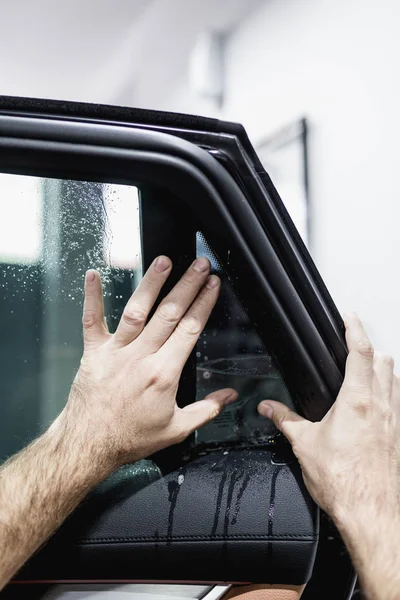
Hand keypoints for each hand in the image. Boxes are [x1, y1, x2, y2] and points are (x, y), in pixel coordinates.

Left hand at [55, 256, 236, 468]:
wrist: (89, 445)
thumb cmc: (131, 438)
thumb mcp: (177, 429)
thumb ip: (207, 410)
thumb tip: (231, 396)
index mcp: (164, 374)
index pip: (189, 329)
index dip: (204, 303)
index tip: (213, 284)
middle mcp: (140, 357)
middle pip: (169, 313)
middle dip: (187, 285)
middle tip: (199, 264)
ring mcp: (115, 352)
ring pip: (136, 310)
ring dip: (151, 283)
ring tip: (164, 261)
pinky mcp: (93, 352)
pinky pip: (92, 320)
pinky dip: (92, 297)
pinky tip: (93, 274)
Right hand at [258, 313, 399, 526]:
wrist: (371, 513)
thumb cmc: (344, 482)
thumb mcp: (304, 445)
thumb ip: (285, 420)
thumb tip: (268, 407)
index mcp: (357, 401)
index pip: (361, 351)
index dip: (355, 328)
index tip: (349, 316)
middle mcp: (382, 406)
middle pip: (385, 360)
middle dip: (370, 347)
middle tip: (355, 345)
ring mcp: (395, 420)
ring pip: (396, 378)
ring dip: (384, 368)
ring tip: (366, 369)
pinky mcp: (399, 435)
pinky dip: (391, 391)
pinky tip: (377, 404)